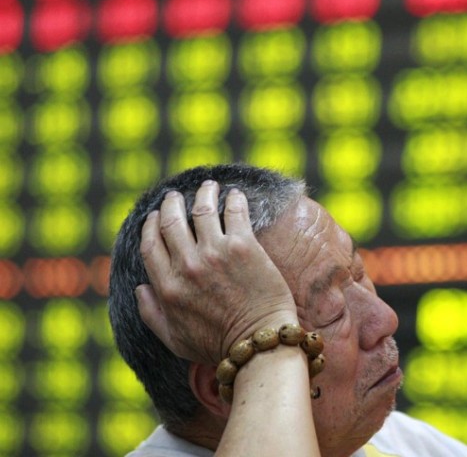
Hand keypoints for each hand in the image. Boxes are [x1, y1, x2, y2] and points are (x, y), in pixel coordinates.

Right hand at [135, 180, 297, 364]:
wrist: (259, 343)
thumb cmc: (219, 345)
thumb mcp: (175, 339)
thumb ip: (152, 314)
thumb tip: (140, 288)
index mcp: (167, 288)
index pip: (150, 245)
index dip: (151, 225)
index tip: (155, 216)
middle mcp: (187, 266)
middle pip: (171, 222)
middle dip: (171, 204)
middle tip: (176, 196)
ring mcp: (216, 254)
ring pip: (201, 210)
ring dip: (203, 194)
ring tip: (208, 187)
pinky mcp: (244, 247)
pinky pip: (234, 212)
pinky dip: (233, 199)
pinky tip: (235, 194)